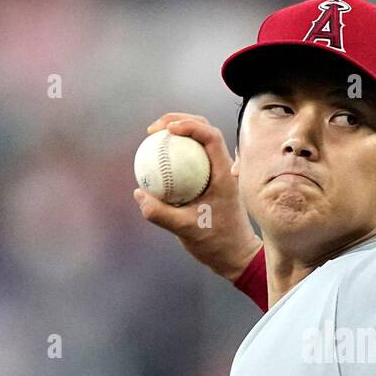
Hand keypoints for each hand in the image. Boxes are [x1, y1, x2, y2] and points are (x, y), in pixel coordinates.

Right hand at [134, 113, 260, 281]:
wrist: (236, 255)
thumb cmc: (216, 243)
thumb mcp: (186, 230)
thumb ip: (161, 213)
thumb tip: (139, 193)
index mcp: (224, 173)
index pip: (211, 136)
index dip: (189, 124)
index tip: (167, 129)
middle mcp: (224, 167)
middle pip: (204, 130)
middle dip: (179, 120)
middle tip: (154, 128)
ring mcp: (218, 172)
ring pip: (198, 142)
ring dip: (178, 133)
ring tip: (153, 137)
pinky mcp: (211, 180)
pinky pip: (192, 159)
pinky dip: (176, 153)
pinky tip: (157, 159)